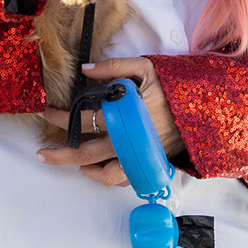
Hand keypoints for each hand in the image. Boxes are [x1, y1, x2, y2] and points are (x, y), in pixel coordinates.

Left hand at [37, 57, 184, 187]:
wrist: (205, 109)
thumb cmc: (174, 86)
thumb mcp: (146, 67)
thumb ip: (113, 68)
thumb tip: (84, 69)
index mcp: (129, 114)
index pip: (86, 119)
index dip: (62, 117)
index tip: (47, 111)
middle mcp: (132, 140)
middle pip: (87, 153)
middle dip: (60, 153)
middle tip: (41, 153)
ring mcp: (141, 156)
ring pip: (104, 174)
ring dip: (81, 170)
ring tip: (65, 162)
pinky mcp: (150, 164)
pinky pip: (123, 179)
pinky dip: (105, 177)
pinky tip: (93, 168)